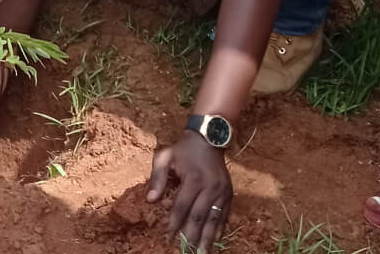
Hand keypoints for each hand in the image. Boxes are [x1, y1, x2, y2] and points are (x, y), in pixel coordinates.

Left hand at [146, 133, 232, 253]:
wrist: (209, 138)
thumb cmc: (184, 150)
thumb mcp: (166, 156)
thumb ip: (157, 177)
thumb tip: (150, 200)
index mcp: (193, 178)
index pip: (182, 207)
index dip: (174, 223)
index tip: (168, 238)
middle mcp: (209, 186)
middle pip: (199, 217)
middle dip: (191, 237)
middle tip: (185, 251)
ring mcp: (221, 191)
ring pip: (213, 219)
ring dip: (207, 238)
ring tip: (202, 253)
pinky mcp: (229, 192)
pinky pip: (224, 214)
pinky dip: (220, 229)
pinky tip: (216, 240)